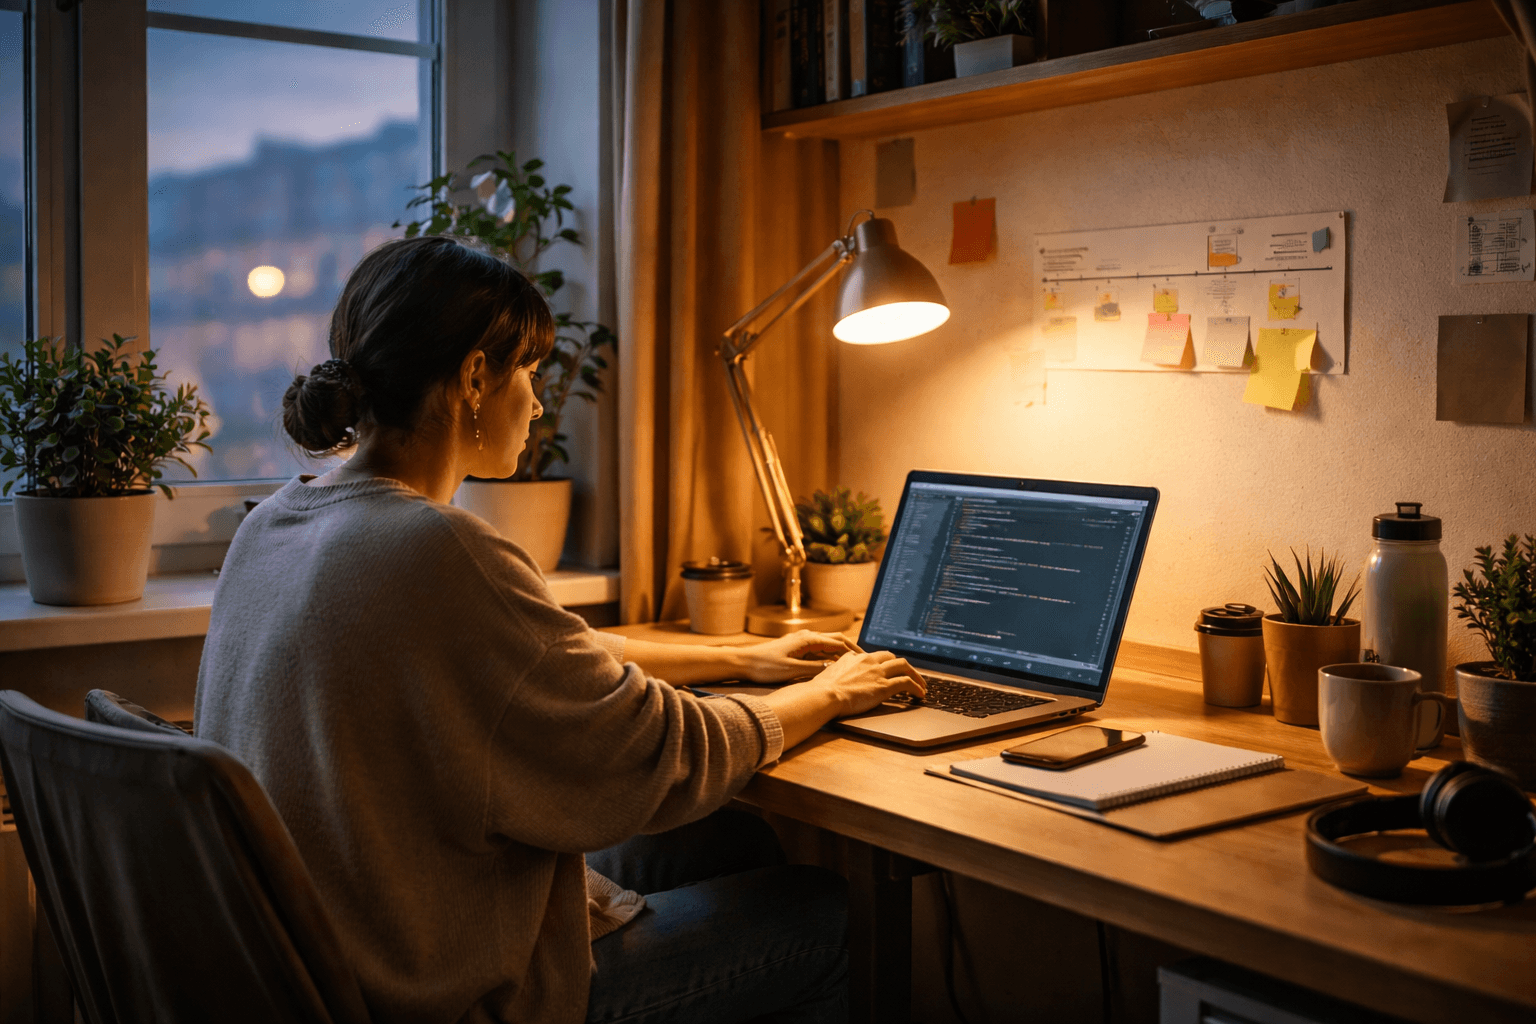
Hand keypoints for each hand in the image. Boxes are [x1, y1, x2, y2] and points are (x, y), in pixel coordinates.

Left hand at [739, 629, 860, 682]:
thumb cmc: (766, 666)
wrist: (745, 662)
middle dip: (851, 650)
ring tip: (853, 666)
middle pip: (836, 640)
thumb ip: (814, 669)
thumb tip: (834, 669)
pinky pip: (819, 650)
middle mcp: (807, 637)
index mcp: (808, 639)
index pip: (838, 643)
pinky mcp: (797, 648)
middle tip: (865, 662)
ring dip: (841, 653)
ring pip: (828, 645)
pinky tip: (834, 666)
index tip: (866, 661)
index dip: (854, 652)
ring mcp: (802, 642)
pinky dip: (829, 656)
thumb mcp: (792, 670)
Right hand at [810, 649, 926, 717]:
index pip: (876, 655)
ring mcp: (877, 673)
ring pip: (904, 666)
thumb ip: (839, 670)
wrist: (824, 695)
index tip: (890, 669)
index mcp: (855, 657)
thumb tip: (836, 673)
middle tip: (909, 674)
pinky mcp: (883, 686)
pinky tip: (920, 695)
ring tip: (922, 684)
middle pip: (892, 657)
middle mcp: (868, 661)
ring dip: (915, 675)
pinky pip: (906, 683)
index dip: (886, 662)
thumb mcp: (830, 673)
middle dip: (903, 666)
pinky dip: (916, 687)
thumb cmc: (822, 689)